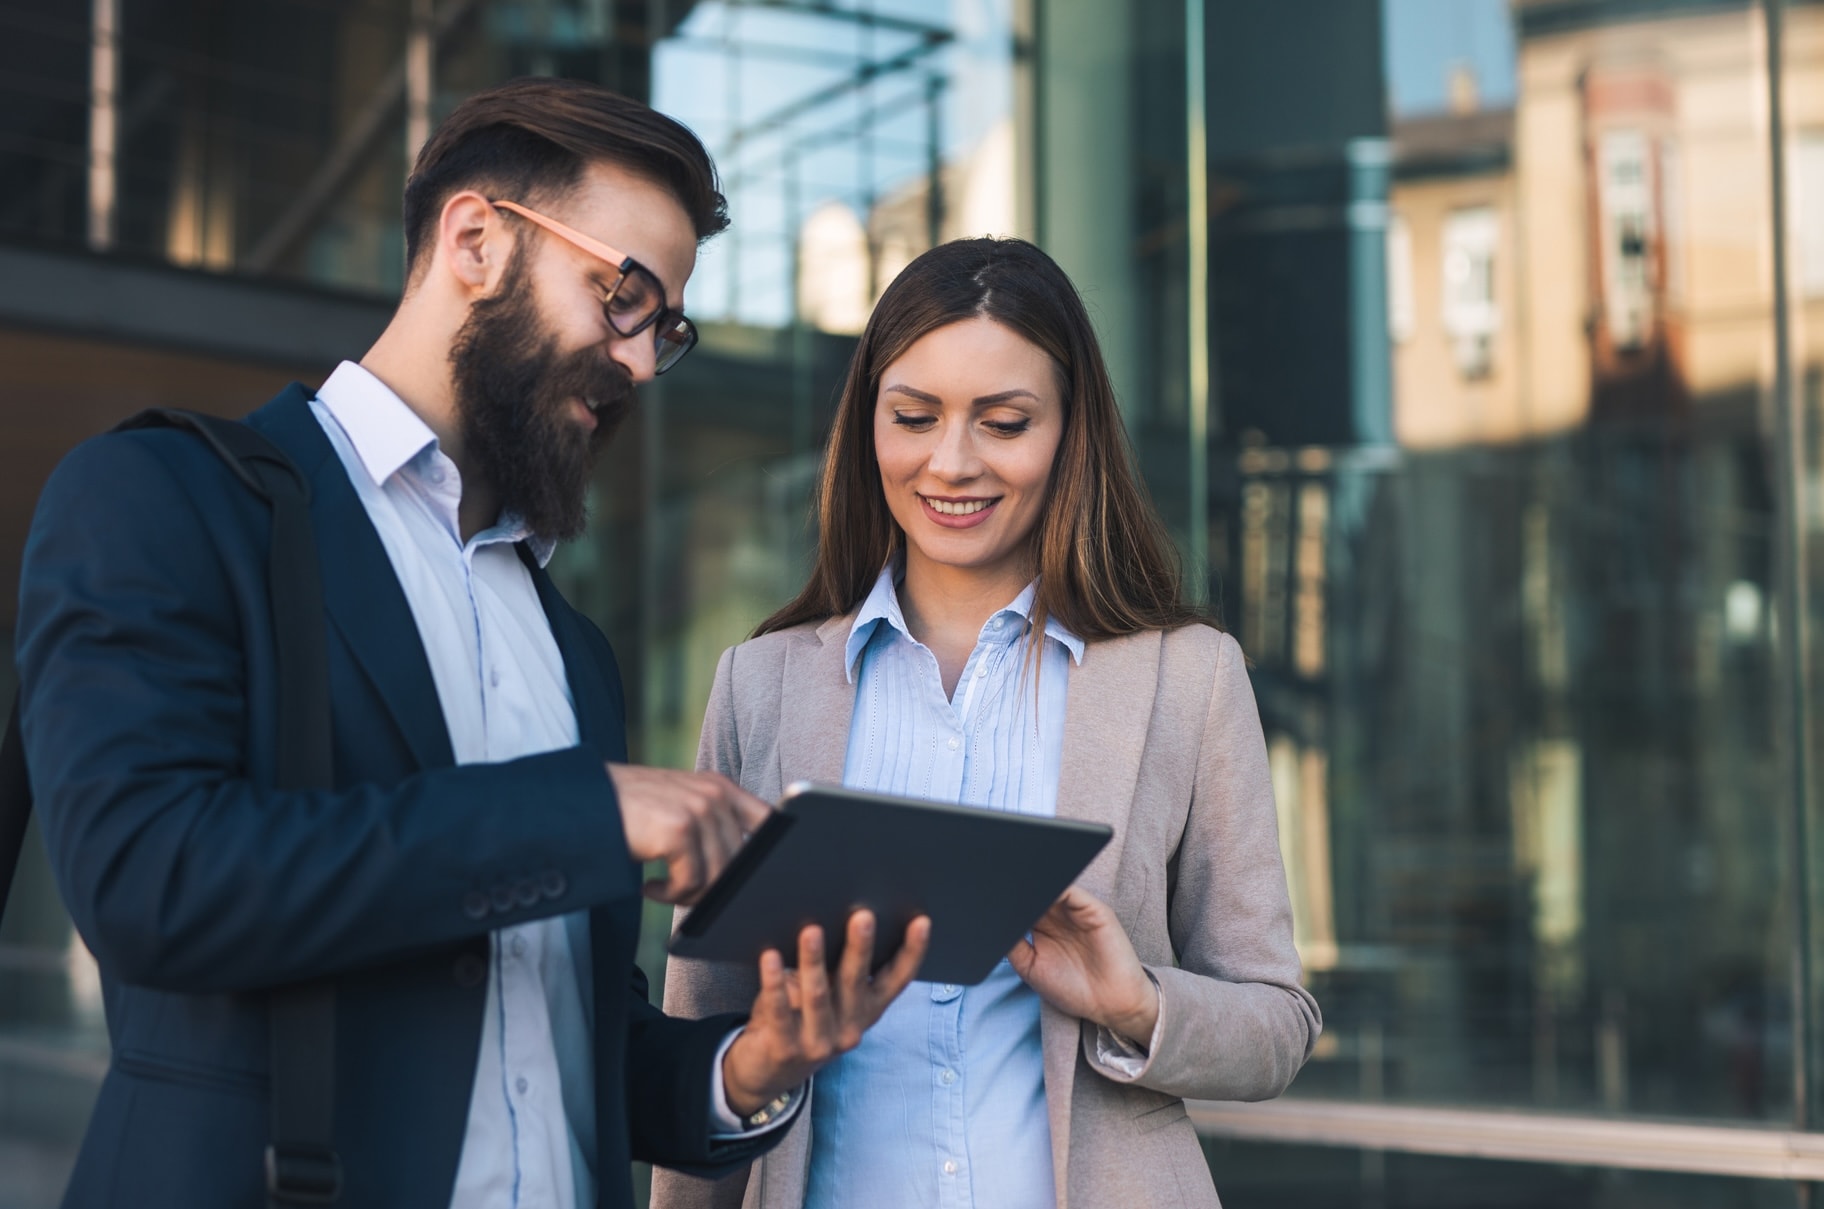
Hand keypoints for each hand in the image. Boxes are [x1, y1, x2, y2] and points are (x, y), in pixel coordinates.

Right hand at [605, 764, 772, 904]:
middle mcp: (715, 794)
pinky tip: (649, 887)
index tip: (758, 881)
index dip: (770, 856)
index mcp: (721, 788)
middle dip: (711, 888)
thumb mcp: (680, 807)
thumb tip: (745, 872)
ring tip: (662, 888)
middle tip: (680, 892)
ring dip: (687, 894)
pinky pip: (689, 883)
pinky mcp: (678, 829)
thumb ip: (712, 825)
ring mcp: (698, 809)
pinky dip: (668, 895)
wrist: (584, 802)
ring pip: (716, 877)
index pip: (768, 823)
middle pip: (738, 863)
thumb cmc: (630, 812)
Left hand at [721, 910, 931, 1115]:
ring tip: (811, 931)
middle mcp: (850, 1028)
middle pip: (855, 982)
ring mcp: (819, 1044)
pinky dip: (774, 983)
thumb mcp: (828, 998)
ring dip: (814, 961)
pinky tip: (770, 957)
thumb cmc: (800, 1020)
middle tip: (862, 916)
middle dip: (860, 947)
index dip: (912, 952)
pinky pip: (779, 1012)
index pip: (896, 980)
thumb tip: (830, 920)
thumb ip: (835, 970)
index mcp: (867, 1010)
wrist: (767, 1074)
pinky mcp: (786, 1050)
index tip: (921, 922)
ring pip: (817, 996)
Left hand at [1007, 885, 1157, 1042]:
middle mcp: (1057, 914)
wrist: (1109, 1005)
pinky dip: (1056, 886)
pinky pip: (1072, 891)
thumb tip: (992, 923)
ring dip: (1032, 884)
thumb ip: (1012, 944)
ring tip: (1012, 883)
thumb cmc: (1072, 989)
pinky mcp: (1093, 909)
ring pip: (1051, 885)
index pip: (1020, 902)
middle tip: (993, 882)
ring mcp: (1075, 910)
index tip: (983, 894)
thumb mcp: (1030, 968)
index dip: (1004, 898)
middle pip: (1034, 889)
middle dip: (1016, 886)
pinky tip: (1038, 891)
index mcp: (1041, 925)